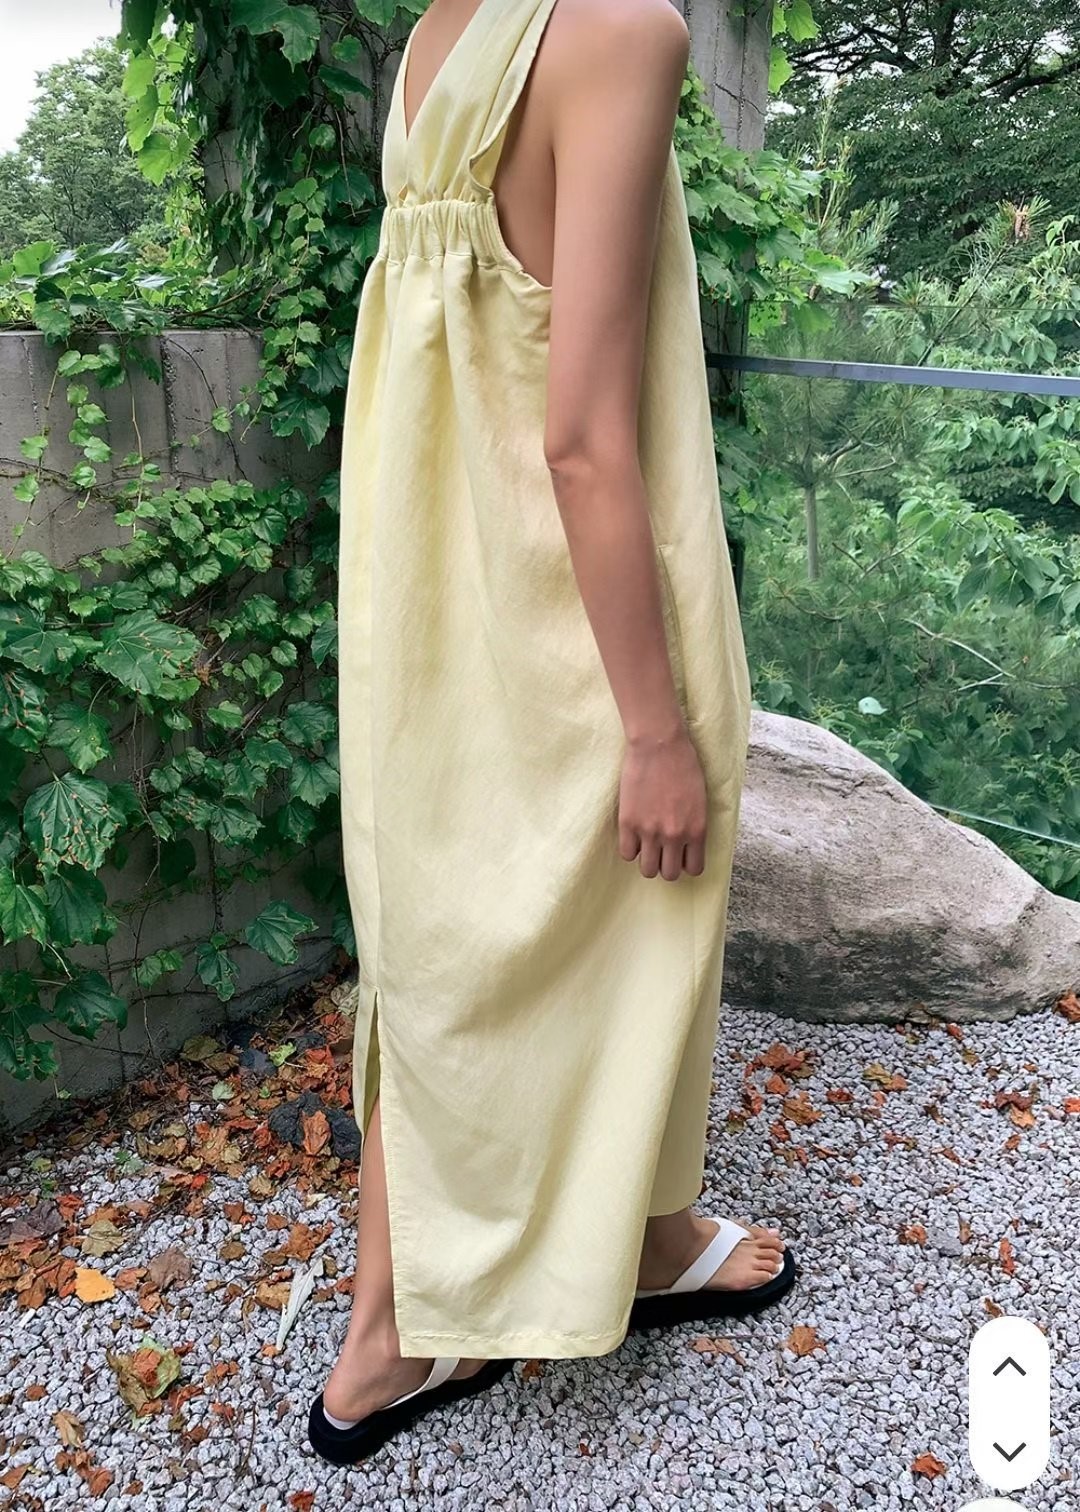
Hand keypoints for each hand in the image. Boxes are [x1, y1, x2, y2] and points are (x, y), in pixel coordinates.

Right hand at [617, 722, 706, 879]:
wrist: (659, 744)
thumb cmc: (684, 764)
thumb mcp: (701, 800)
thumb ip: (694, 825)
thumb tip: (685, 843)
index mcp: (696, 830)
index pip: (694, 869)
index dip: (686, 863)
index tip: (680, 855)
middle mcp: (674, 836)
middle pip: (669, 874)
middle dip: (666, 865)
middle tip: (662, 850)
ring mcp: (649, 831)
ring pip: (647, 870)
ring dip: (648, 860)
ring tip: (647, 845)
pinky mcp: (628, 823)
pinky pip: (627, 853)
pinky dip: (631, 849)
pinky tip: (634, 835)